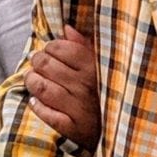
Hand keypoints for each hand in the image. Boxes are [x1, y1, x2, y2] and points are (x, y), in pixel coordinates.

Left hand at [25, 27, 101, 145]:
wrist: (125, 128)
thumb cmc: (110, 91)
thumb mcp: (104, 64)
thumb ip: (85, 46)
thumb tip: (66, 29)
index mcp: (95, 67)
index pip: (62, 48)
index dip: (51, 47)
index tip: (50, 50)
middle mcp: (85, 86)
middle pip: (47, 65)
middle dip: (36, 61)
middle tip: (36, 62)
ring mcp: (78, 108)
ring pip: (41, 88)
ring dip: (31, 80)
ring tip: (31, 78)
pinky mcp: (72, 128)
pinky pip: (46, 113)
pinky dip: (36, 106)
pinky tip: (35, 100)